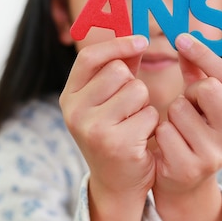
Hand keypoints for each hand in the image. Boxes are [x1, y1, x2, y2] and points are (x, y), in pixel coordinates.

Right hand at [59, 35, 159, 202]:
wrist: (117, 183)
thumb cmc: (116, 132)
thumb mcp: (107, 100)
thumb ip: (119, 69)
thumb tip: (137, 38)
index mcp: (69, 97)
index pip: (89, 56)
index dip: (117, 44)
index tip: (141, 40)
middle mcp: (74, 112)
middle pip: (118, 71)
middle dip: (133, 84)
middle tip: (129, 108)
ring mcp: (93, 128)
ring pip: (137, 90)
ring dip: (144, 104)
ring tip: (134, 123)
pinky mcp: (116, 143)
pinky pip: (149, 114)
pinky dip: (152, 123)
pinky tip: (141, 138)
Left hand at [153, 33, 221, 195]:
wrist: (185, 185)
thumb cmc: (192, 133)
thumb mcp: (202, 105)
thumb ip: (197, 73)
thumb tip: (184, 39)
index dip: (203, 53)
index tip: (180, 37)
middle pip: (208, 88)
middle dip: (190, 92)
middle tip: (187, 105)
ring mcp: (214, 155)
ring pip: (180, 108)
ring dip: (171, 115)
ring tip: (177, 130)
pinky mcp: (189, 168)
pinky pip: (164, 130)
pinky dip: (160, 133)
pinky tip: (167, 145)